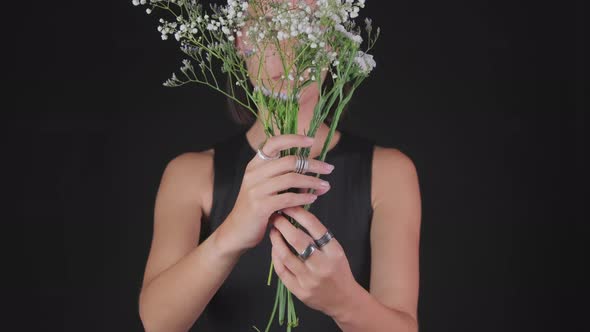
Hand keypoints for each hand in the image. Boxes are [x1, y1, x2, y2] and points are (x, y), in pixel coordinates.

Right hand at [218, 133, 334, 253]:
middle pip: (289, 161)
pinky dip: (303, 197)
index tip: (312, 141)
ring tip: (325, 185)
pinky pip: (288, 198)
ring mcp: (256, 189)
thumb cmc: (256, 209)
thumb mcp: (267, 189)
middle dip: (313, 163)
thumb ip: (287, 180)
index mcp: (255, 165)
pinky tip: (313, 198)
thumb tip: (316, 176)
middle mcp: (254, 174)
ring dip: (312, 181)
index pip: (273, 143)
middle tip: (329, 168)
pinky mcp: (260, 206)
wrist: (237, 231)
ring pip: (291, 178)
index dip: (293, 139)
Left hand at [268, 206, 359, 318]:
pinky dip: (276, 257)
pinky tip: (274, 248)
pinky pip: (282, 271)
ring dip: (276, 240)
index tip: (288, 206)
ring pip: (286, 255)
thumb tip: (297, 216)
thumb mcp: (336, 251)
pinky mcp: (300, 291)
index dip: (299, 213)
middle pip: (297, 240)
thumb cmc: (338, 270)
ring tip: (273, 230)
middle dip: (283, 225)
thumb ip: (319, 237)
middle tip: (276, 217)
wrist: (344, 300)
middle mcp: (322, 265)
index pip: (314, 227)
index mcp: (334, 252)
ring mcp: (309, 280)